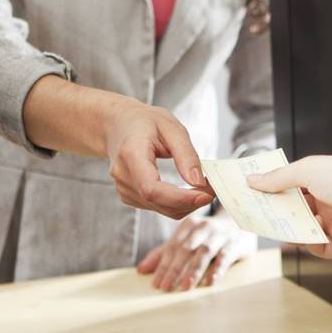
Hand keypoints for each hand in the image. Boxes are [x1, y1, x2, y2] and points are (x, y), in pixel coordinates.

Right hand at [23, 76, 213, 218]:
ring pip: (162, 209)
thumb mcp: (170, 127)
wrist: (118, 125)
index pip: (152, 189)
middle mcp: (123, 175)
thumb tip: (198, 182)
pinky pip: (158, 208)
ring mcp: (124, 189)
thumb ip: (186, 154)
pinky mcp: (129, 197)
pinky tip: (186, 190)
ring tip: (202, 186)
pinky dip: (177, 203)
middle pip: (159, 203)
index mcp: (130, 154)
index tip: (206, 194)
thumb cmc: (144, 123)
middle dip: (191, 201)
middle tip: (213, 188)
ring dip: (187, 204)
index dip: (180, 198)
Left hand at [137, 214, 257, 290]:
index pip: (172, 248)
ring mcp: (220, 236)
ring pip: (204, 253)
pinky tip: (210, 281)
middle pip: (185, 250)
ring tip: (185, 287)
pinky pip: (225, 256)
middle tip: (166, 288)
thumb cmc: (209, 235)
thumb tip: (141, 270)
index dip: (163, 266)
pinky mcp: (235, 244)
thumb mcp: (186, 240)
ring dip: (194, 270)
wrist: (242, 221)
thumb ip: (164, 254)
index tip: (156, 284)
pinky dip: (218, 269)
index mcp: (188, 226)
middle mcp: (203, 228)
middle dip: (175, 269)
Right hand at [247, 156, 331, 255]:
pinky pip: (316, 247)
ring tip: (276, 225)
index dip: (273, 187)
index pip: (292, 183)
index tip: (252, 190)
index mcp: (324, 179)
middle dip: (276, 210)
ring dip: (290, 228)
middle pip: (295, 209)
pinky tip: (309, 236)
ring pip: (302, 229)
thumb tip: (253, 180)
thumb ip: (278, 178)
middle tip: (255, 212)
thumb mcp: (308, 170)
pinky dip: (309, 243)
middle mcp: (330, 200)